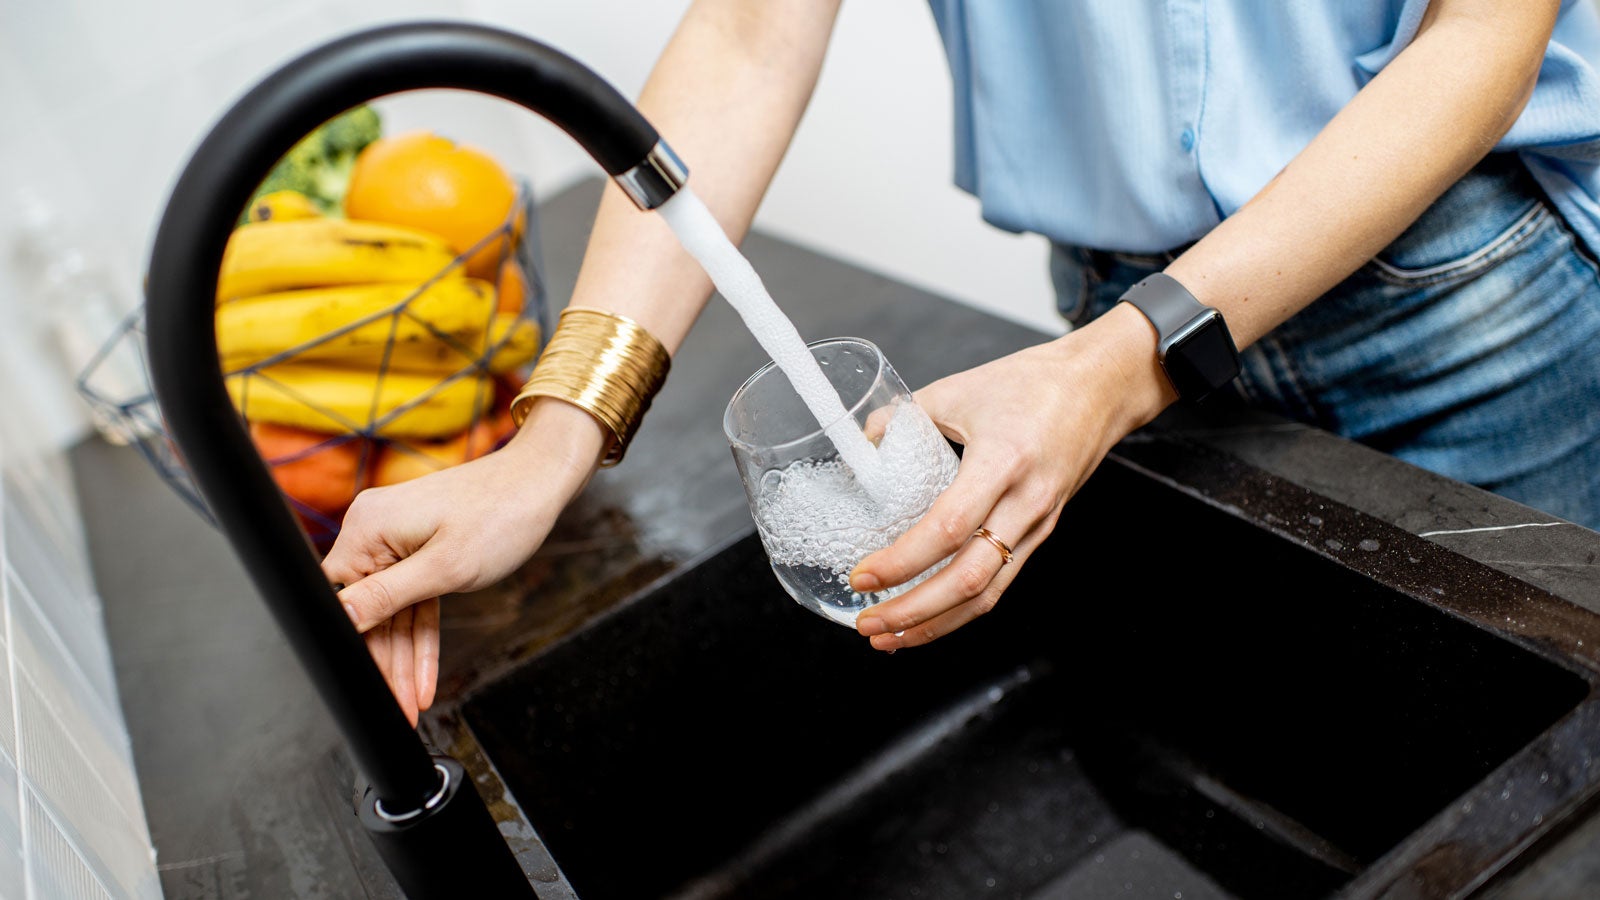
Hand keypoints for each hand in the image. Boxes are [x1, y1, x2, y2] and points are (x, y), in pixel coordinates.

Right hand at [321, 400, 606, 723]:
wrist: (540, 482)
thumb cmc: (501, 514)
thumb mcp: (445, 567)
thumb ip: (388, 596)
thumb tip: (339, 618)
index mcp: (368, 528)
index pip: (341, 600)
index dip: (354, 648)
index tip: (367, 690)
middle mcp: (373, 530)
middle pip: (368, 611)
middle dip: (386, 665)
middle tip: (399, 711)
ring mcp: (395, 539)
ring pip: (393, 612)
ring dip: (404, 659)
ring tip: (411, 705)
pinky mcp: (417, 546)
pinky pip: (412, 599)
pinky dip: (421, 634)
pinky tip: (424, 675)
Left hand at [849, 304, 1173, 649]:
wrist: (1101, 387)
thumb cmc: (1033, 383)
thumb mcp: (959, 389)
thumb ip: (904, 418)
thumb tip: (863, 444)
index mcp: (1003, 462)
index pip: (948, 528)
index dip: (901, 560)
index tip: (862, 575)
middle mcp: (1025, 503)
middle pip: (968, 579)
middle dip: (912, 612)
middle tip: (866, 623)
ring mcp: (1038, 524)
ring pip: (987, 594)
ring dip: (935, 624)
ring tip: (889, 638)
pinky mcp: (1040, 533)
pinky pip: (999, 582)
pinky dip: (960, 608)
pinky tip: (928, 617)